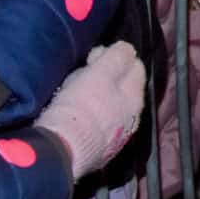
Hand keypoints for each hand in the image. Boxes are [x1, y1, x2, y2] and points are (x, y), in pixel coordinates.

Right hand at [35, 42, 145, 179]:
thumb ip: (117, 57)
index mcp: (135, 99)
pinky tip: (71, 112)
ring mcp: (114, 137)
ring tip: (72, 91)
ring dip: (93, 94)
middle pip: (121, 87)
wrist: (63, 149)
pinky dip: (86, 113)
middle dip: (104, 75)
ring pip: (107, 105)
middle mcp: (130, 120)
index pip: (135, 68)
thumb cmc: (84, 106)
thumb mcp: (101, 73)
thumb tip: (126, 49)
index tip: (95, 56)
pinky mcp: (96, 149)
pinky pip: (94, 122)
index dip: (117, 56)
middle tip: (82, 72)